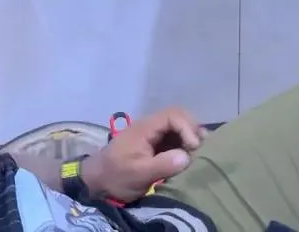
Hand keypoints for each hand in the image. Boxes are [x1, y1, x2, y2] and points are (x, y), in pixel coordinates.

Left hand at [84, 107, 204, 202]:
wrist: (96, 182)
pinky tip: (190, 158)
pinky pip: (174, 139)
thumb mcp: (139, 173)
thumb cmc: (116, 176)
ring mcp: (152, 135)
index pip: (173, 115)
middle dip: (192, 130)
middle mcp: (150, 127)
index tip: (193, 147)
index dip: (187, 128)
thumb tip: (187, 156)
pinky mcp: (154, 146)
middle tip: (202, 149)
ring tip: (199, 154)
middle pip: (178, 117)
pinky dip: (185, 145)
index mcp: (145, 128)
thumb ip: (163, 164)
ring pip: (178, 127)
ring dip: (190, 137)